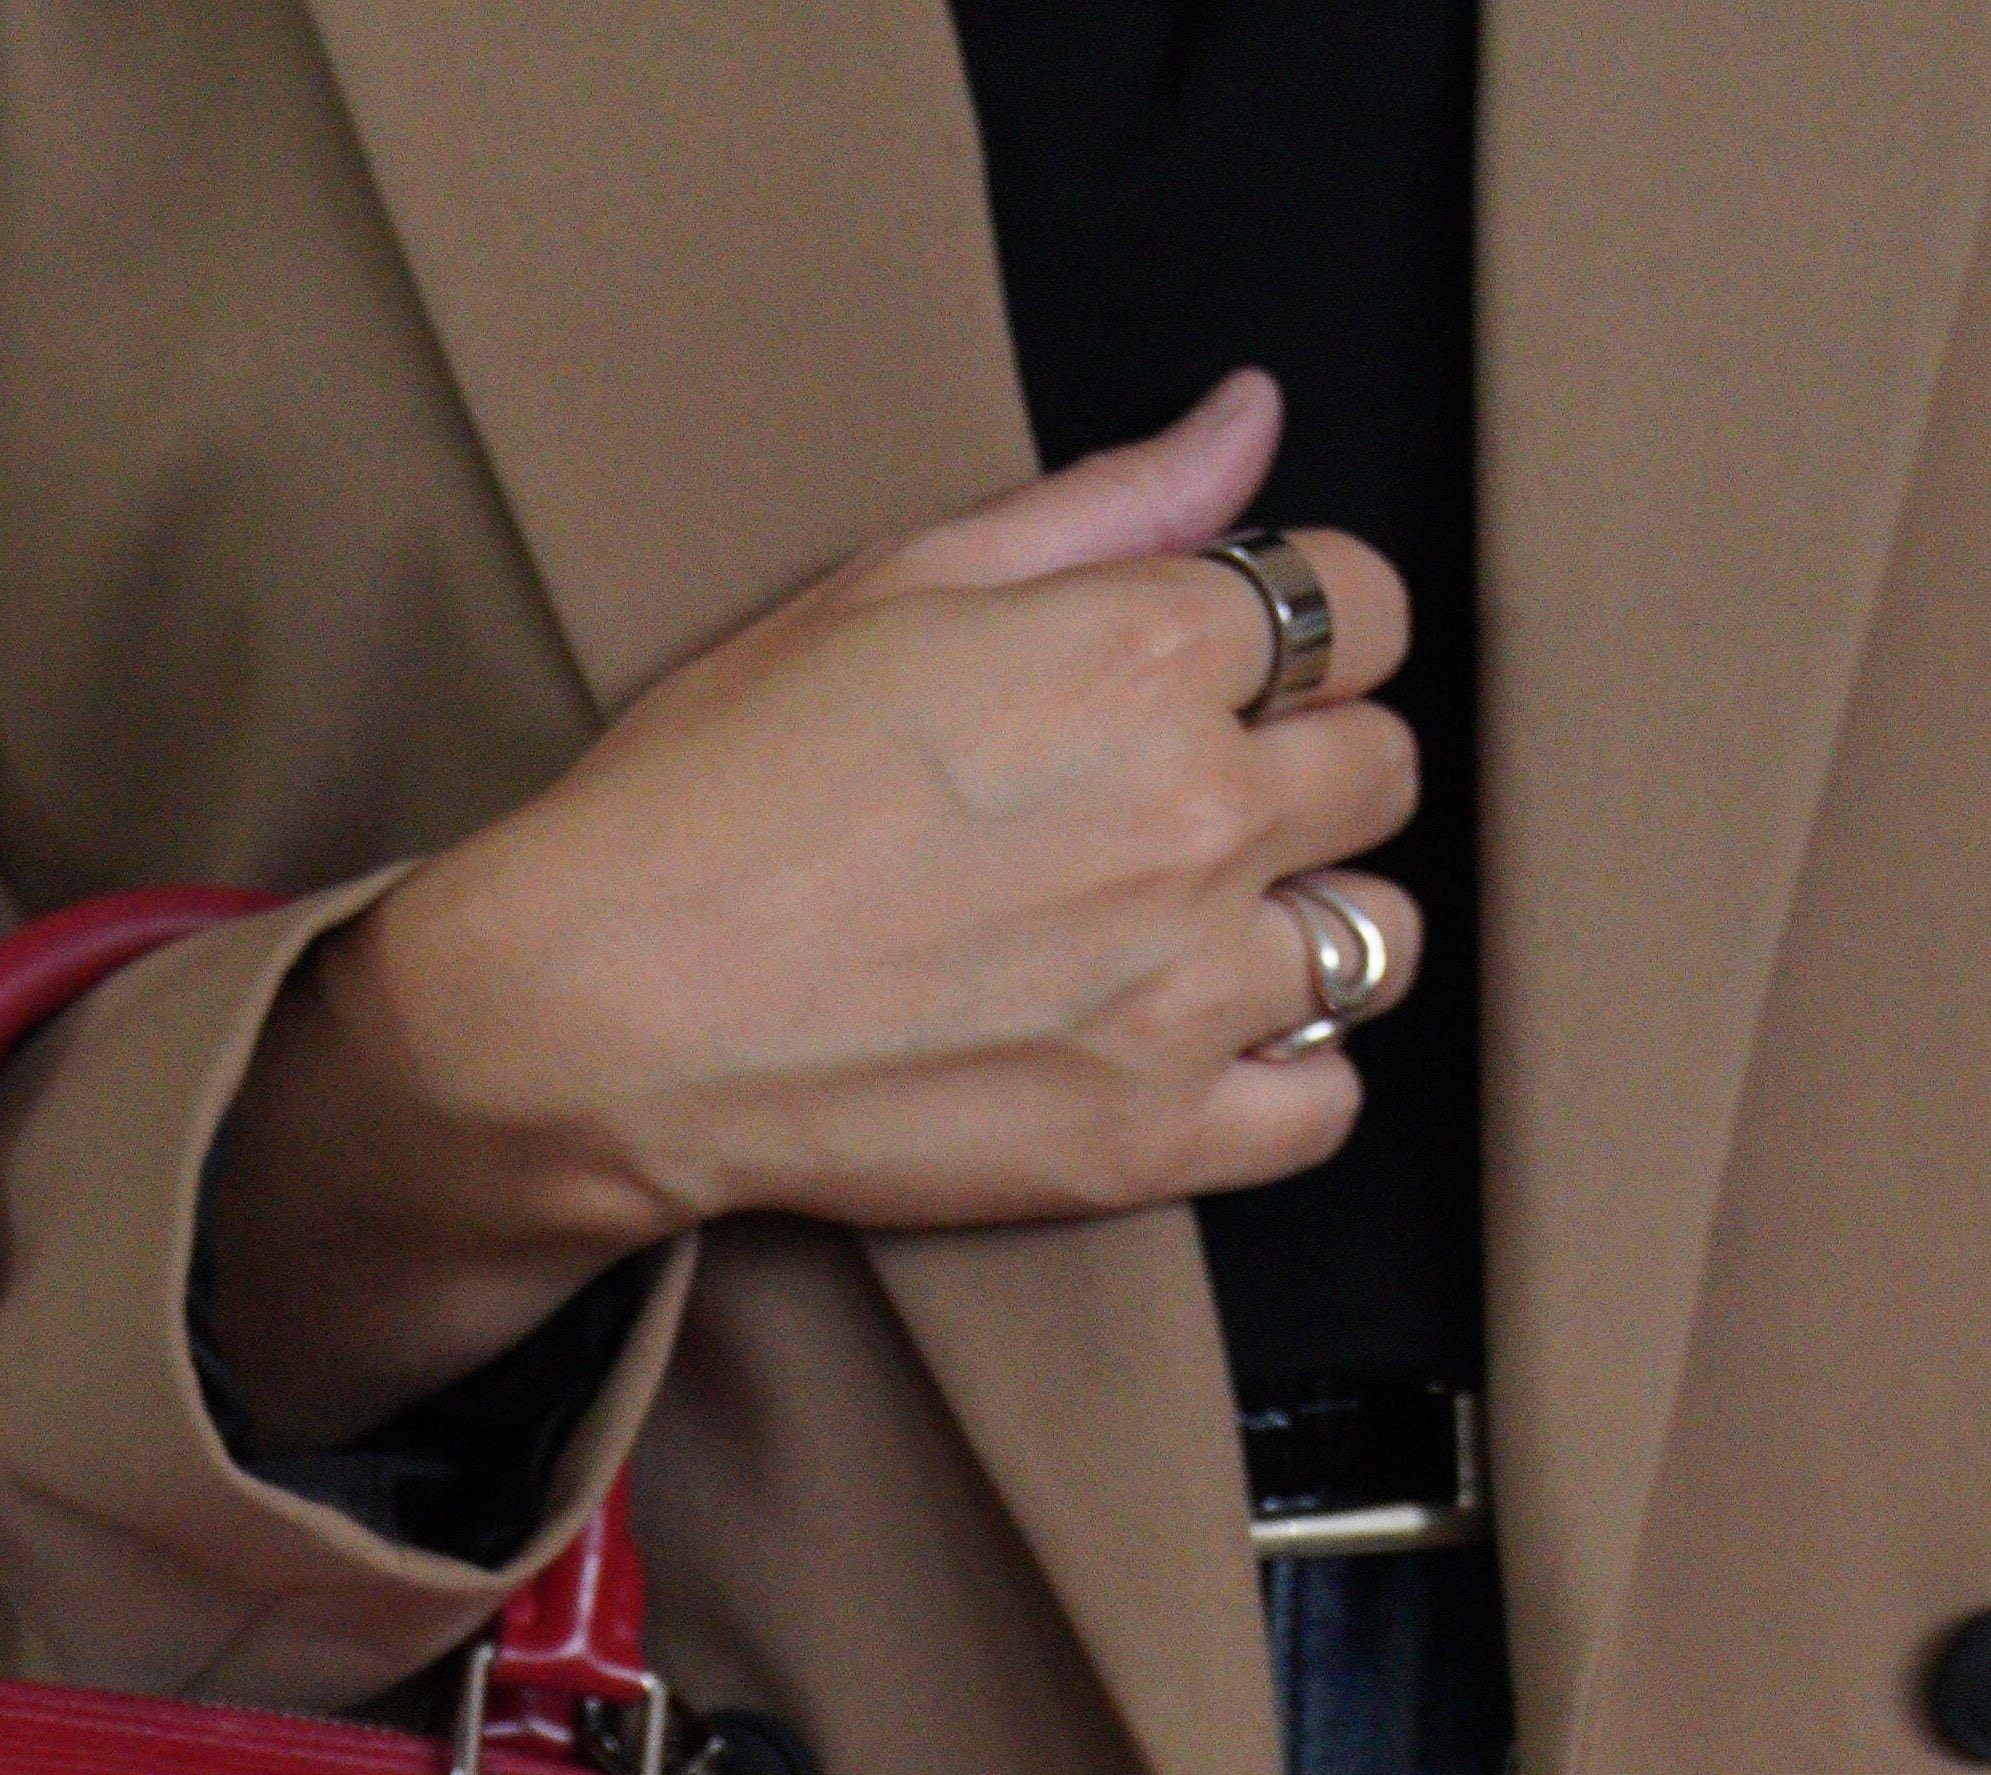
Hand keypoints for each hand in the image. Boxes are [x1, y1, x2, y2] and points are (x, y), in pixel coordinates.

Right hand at [200, 373, 1419, 1444]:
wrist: (606, 1013)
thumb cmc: (714, 789)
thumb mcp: (895, 587)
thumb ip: (1104, 507)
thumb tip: (1252, 420)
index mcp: (1149, 650)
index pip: (1360, 607)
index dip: (1306, 629)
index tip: (1234, 669)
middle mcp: (1201, 813)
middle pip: (1384, 769)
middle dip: (1313, 767)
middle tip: (1193, 803)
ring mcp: (1189, 989)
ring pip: (1376, 939)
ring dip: (1310, 924)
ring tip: (1195, 934)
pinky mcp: (1150, 1138)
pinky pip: (1324, 1106)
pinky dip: (1290, 1078)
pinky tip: (1202, 1048)